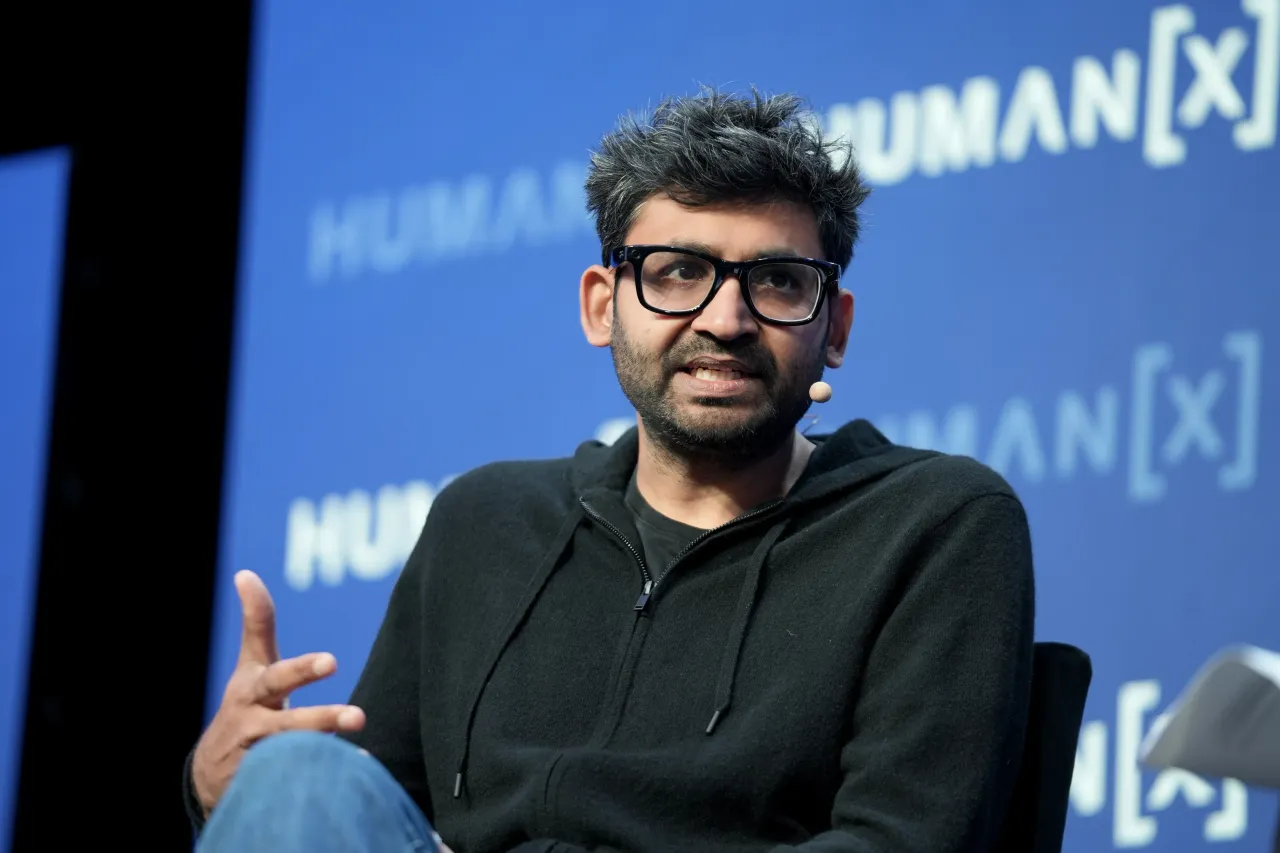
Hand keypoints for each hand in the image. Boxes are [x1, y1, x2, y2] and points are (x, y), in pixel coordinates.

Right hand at [191, 570, 365, 813]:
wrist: (213, 768)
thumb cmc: (246, 703)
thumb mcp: (250, 665)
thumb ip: (257, 623)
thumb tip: (246, 573)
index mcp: (254, 691)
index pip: (279, 677)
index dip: (303, 670)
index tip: (332, 663)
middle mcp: (255, 726)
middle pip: (289, 725)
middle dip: (320, 719)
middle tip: (357, 716)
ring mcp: (260, 760)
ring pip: (293, 759)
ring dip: (325, 753)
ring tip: (358, 743)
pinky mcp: (268, 786)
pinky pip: (299, 783)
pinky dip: (326, 779)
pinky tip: (358, 774)